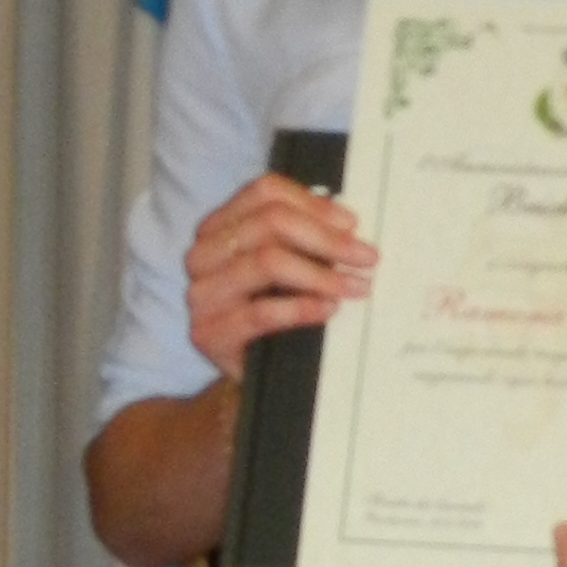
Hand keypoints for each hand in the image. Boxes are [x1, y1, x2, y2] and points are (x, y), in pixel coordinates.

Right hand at [184, 171, 377, 379]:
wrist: (250, 373)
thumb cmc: (267, 313)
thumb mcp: (283, 266)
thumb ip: (301, 237)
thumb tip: (344, 225)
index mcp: (218, 228)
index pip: (264, 193)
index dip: (313, 204)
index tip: (351, 224)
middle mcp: (202, 255)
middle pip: (270, 222)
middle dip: (326, 239)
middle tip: (365, 257)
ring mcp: (201, 294)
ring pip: (267, 262)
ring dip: (320, 275)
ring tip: (353, 287)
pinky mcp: (208, 333)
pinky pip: (261, 312)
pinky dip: (301, 308)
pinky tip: (327, 309)